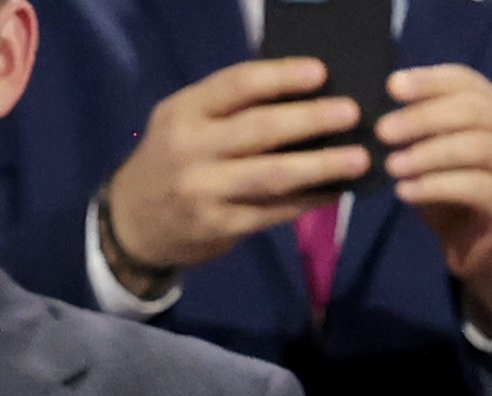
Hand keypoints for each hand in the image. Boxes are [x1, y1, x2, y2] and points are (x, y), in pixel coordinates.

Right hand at [102, 58, 372, 293]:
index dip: (281, 77)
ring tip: (359, 159)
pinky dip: (307, 200)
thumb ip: (229, 110)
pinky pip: (273, 211)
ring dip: (320, 166)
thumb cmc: (173, 161)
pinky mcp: (220, 226)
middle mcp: (191, 149)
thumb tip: (303, 96)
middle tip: (352, 113)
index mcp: (183, 112)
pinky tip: (334, 191)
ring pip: (271, 175)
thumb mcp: (185, 123)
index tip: (321, 72)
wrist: (133, 222)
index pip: (236, 86)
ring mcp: (204, 191)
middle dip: (310, 119)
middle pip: (259, 130)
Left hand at [381, 64, 491, 335]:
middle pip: (472, 111)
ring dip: (429, 154)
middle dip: (423, 118)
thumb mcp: (433, 156)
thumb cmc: (455, 198)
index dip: (429, 81)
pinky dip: (436, 187)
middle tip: (383, 131)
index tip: (391, 87)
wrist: (485, 255)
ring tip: (392, 166)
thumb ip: (418, 130)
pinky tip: (405, 193)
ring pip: (477, 147)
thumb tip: (381, 111)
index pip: (466, 81)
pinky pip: (476, 187)